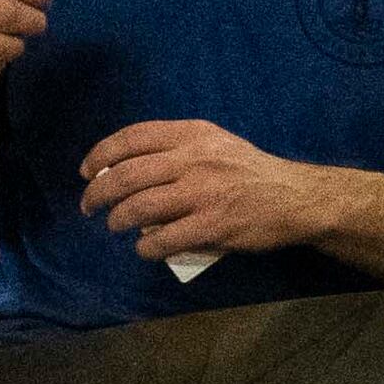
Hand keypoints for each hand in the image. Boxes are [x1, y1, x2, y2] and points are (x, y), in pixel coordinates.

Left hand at [82, 118, 341, 262]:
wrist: (295, 198)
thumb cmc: (250, 172)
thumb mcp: (215, 144)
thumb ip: (177, 150)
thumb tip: (129, 172)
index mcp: (192, 135)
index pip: (132, 137)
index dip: (101, 154)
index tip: (88, 172)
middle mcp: (194, 159)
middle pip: (128, 175)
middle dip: (99, 194)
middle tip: (89, 206)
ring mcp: (203, 193)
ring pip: (140, 207)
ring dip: (118, 220)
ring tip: (114, 226)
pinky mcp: (213, 225)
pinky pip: (164, 239)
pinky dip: (146, 246)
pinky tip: (143, 248)